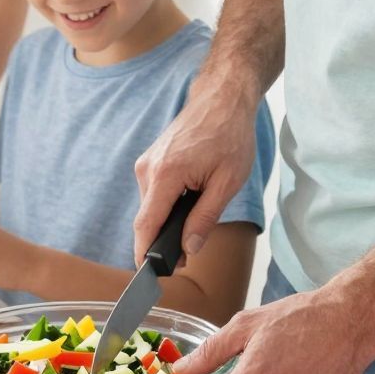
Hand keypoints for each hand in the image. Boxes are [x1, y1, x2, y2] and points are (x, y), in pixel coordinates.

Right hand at [133, 74, 259, 263]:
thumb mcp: (227, 182)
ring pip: (151, 207)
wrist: (221, 98)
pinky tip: (189, 199)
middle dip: (163, 241)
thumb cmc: (229, 135)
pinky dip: (167, 204)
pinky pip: (154, 193)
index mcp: (166, 174)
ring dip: (167, 220)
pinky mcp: (150, 160)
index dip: (145, 254)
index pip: (146, 225)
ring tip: (196, 215)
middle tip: (187, 256)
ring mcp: (146, 163)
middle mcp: (148, 169)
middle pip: (148, 219)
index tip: (148, 275)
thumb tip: (189, 249)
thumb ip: (205, 217)